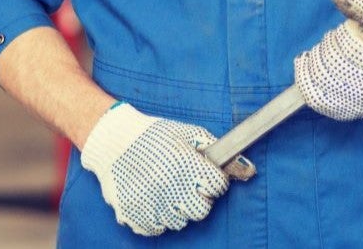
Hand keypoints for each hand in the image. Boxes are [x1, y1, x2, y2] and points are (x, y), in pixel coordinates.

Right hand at [80, 102, 228, 236]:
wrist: (113, 140)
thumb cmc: (155, 135)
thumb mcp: (189, 134)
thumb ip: (219, 151)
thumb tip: (249, 171)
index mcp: (188, 166)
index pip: (218, 187)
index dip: (213, 180)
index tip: (204, 175)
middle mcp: (172, 189)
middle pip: (201, 210)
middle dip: (198, 198)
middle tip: (186, 185)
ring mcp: (152, 205)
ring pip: (179, 222)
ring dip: (176, 208)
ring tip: (166, 189)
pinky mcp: (135, 217)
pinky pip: (156, 228)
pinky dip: (156, 217)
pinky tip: (152, 198)